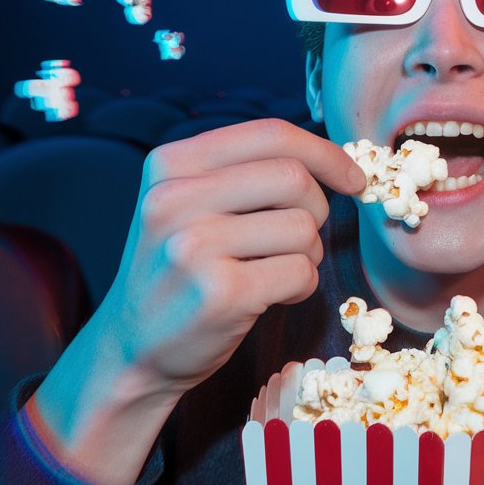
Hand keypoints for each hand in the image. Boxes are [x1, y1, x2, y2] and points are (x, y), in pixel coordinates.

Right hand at [27, 119, 362, 484]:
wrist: (130, 349)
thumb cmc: (178, 272)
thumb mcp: (186, 205)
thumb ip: (242, 172)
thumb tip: (334, 159)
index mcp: (171, 164)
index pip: (270, 135)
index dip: (326, 153)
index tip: (353, 179)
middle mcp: (174, 198)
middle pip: (293, 177)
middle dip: (317, 209)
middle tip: (301, 238)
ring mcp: (193, 247)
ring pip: (303, 228)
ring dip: (308, 253)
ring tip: (276, 271)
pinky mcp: (219, 294)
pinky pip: (300, 272)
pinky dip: (302, 286)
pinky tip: (273, 296)